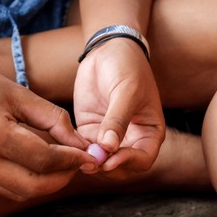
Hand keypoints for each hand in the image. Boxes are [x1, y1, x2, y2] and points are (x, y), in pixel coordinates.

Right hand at [0, 56, 96, 200]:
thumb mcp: (18, 94)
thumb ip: (53, 120)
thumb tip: (79, 143)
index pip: (44, 159)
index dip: (72, 160)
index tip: (89, 155)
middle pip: (33, 186)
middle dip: (63, 178)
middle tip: (78, 163)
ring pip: (19, 193)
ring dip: (46, 184)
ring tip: (62, 165)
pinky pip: (3, 187)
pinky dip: (26, 182)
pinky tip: (37, 167)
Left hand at [74, 39, 164, 179]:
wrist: (108, 49)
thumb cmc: (127, 67)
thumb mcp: (126, 91)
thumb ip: (118, 120)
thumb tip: (108, 148)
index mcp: (149, 132)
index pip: (143, 159)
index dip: (128, 163)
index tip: (110, 159)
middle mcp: (130, 139)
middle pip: (120, 166)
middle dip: (106, 167)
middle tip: (89, 162)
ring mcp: (109, 137)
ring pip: (101, 161)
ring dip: (89, 162)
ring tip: (77, 158)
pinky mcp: (90, 131)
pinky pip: (84, 148)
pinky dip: (77, 152)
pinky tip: (68, 148)